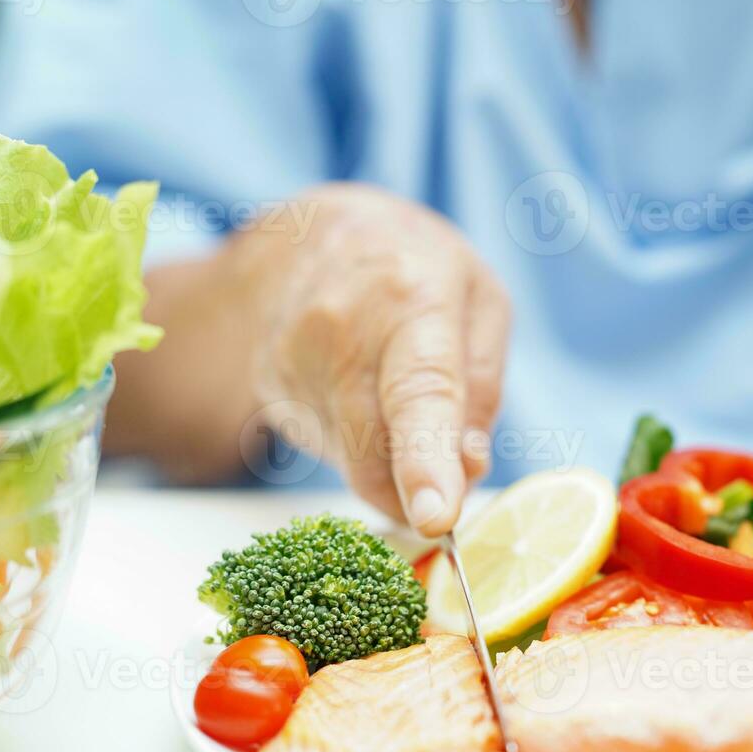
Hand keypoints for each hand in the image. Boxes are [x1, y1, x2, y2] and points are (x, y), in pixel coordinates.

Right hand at [239, 184, 509, 535]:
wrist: (309, 232)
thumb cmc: (415, 269)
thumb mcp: (480, 301)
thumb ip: (482, 387)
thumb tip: (468, 467)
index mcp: (411, 300)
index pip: (419, 392)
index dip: (425, 462)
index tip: (436, 518)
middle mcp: (339, 331)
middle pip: (374, 447)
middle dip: (413, 493)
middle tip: (444, 499)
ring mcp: (292, 361)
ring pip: (352, 460)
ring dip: (389, 463)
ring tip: (398, 398)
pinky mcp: (270, 389)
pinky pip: (329, 450)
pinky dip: (359, 445)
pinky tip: (361, 393)